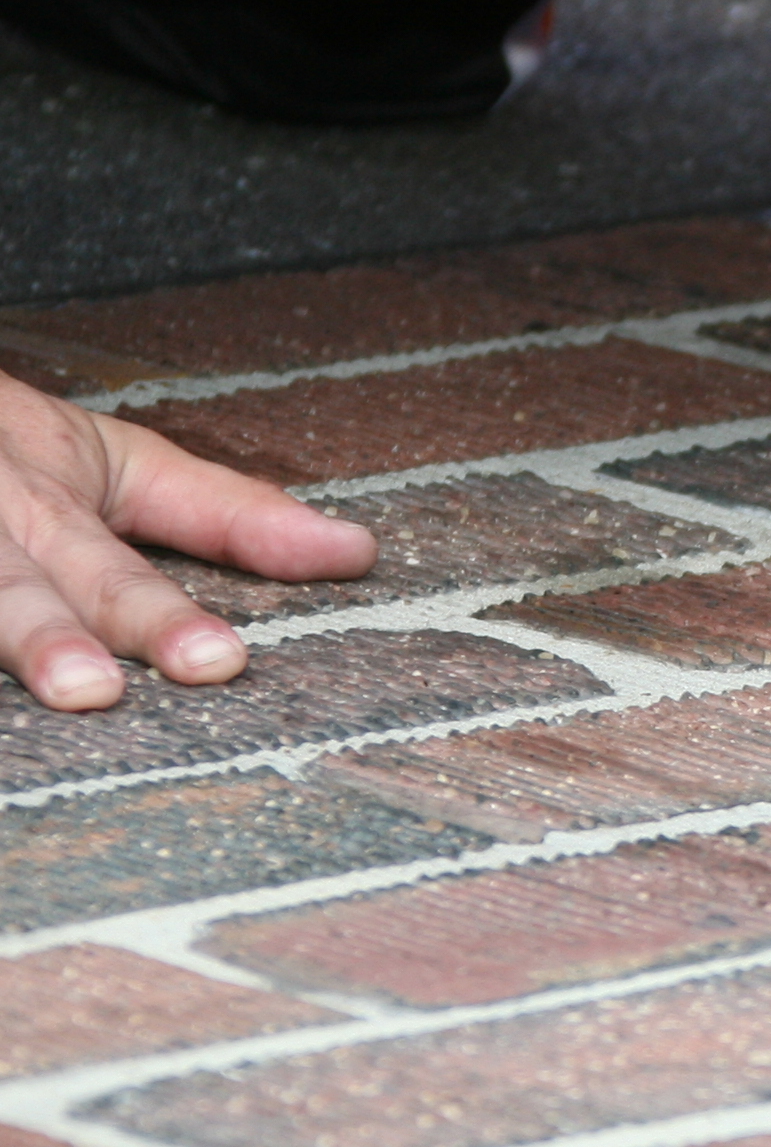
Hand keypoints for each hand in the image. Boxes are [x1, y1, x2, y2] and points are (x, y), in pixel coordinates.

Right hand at [0, 372, 374, 709]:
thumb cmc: (12, 455)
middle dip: (47, 636)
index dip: (158, 617)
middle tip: (96, 691)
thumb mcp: (120, 467)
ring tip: (56, 690)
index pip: (108, 569)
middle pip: (7, 587)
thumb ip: (232, 517)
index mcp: (45, 499)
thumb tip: (359, 554)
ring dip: (1, 641)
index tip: (219, 662)